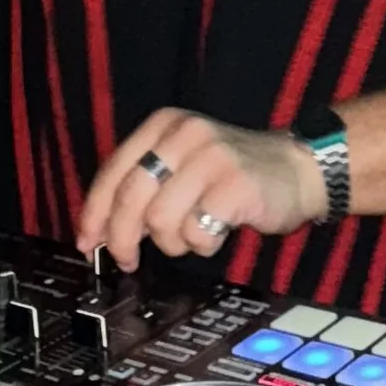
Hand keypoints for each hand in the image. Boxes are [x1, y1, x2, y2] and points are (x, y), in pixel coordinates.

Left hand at [80, 107, 326, 269]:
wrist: (297, 169)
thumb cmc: (231, 175)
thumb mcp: (182, 165)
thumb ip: (142, 188)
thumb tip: (97, 231)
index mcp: (164, 126)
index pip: (113, 172)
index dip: (94, 213)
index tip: (87, 242)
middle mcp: (185, 135)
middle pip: (130, 197)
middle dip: (122, 238)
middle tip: (128, 260)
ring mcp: (213, 157)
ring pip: (161, 220)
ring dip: (172, 242)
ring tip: (191, 235)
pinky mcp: (236, 185)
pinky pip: (198, 232)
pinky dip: (202, 244)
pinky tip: (217, 232)